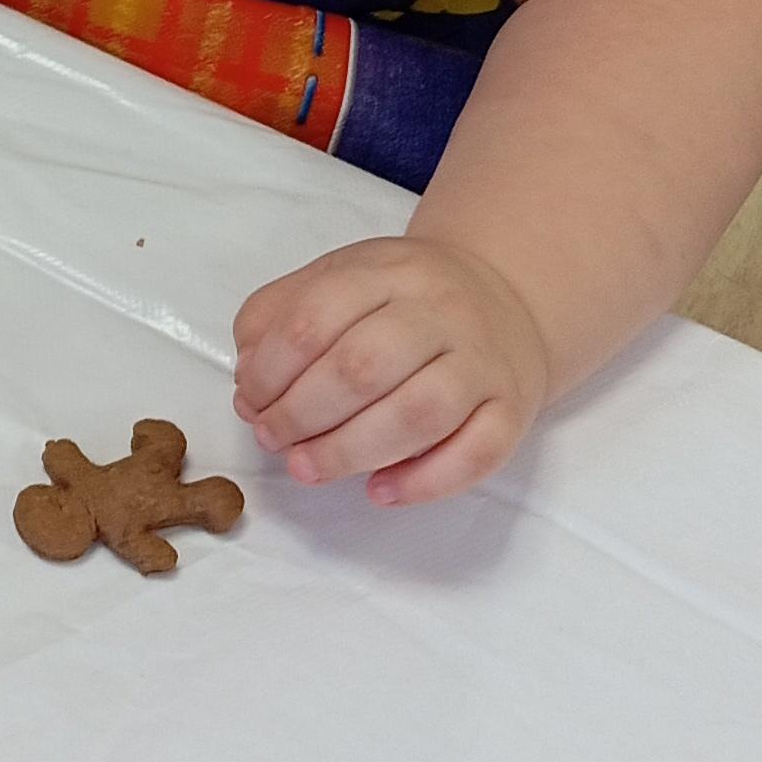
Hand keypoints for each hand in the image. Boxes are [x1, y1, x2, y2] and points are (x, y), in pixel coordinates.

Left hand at [233, 233, 551, 506]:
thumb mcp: (337, 280)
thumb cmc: (403, 301)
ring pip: (420, 413)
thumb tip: (249, 387)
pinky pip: (477, 452)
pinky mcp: (512, 409)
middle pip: (363, 367)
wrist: (507, 298)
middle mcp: (441, 310)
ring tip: (307, 469)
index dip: (269, 371)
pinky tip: (379, 491)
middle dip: (302, 414)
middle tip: (274, 441)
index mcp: (387, 270)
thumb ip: (278, 318)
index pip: (315, 318)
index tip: (251, 403)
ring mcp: (483, 360)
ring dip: (350, 451)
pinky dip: (424, 482)